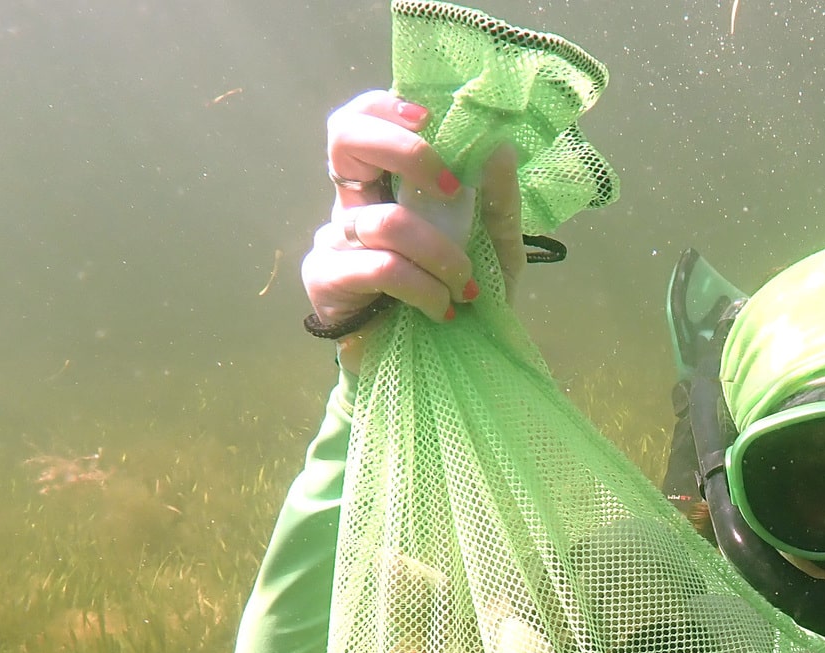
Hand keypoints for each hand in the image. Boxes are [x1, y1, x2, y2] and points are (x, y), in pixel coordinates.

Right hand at [301, 91, 523, 370]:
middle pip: (344, 138)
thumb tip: (497, 148)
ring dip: (440, 254)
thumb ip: (499, 203)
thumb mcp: (497, 252)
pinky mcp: (326, 282)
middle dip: (405, 152)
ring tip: (465, 286)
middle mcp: (353, 205)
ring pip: (386, 221)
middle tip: (453, 191)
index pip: (363, 121)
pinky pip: (378, 267)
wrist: (444, 372)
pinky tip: (442, 310)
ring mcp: (333, 241)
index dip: (385, 107)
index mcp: (387, 188)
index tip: (430, 120)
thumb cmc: (463, 303)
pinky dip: (421, 287)